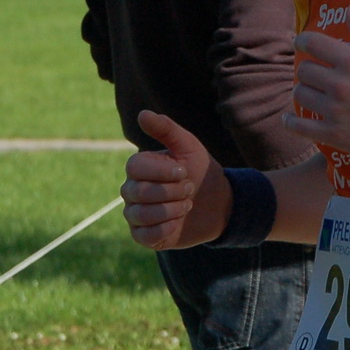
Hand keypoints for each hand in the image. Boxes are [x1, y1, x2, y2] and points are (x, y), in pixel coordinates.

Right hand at [121, 111, 229, 248]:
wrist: (217, 203)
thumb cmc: (200, 171)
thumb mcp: (188, 146)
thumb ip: (166, 129)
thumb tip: (142, 114)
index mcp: (139, 168)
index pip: (133, 167)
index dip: (161, 171)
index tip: (183, 171)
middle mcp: (132, 190)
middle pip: (137, 192)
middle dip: (170, 191)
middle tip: (189, 188)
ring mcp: (136, 214)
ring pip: (141, 214)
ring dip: (171, 210)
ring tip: (187, 204)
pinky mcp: (144, 236)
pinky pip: (145, 235)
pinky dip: (167, 227)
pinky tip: (180, 220)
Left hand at [285, 6, 349, 164]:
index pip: (313, 43)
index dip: (303, 40)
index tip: (302, 43)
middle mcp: (339, 85)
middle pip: (304, 70)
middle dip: (309, 68)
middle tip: (318, 73)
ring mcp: (334, 112)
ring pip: (300, 94)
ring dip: (304, 91)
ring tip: (313, 93)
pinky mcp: (333, 135)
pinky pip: (299, 126)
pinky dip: (291, 121)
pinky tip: (290, 119)